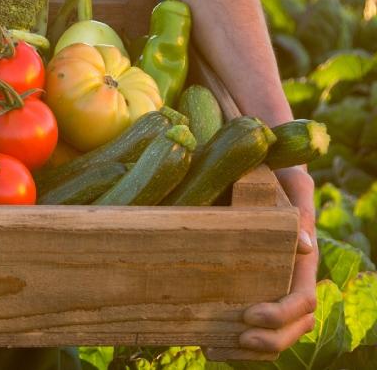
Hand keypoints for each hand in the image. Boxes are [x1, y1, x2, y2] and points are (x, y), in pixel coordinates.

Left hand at [234, 166, 317, 357]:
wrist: (256, 162)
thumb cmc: (270, 168)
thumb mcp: (283, 182)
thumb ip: (294, 210)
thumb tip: (305, 247)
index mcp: (299, 258)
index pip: (304, 299)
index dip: (283, 314)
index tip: (251, 315)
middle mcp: (288, 276)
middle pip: (295, 324)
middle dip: (271, 340)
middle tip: (238, 340)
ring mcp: (270, 282)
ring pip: (277, 330)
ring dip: (253, 349)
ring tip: (215, 349)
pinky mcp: (248, 283)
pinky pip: (253, 323)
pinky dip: (236, 340)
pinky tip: (207, 343)